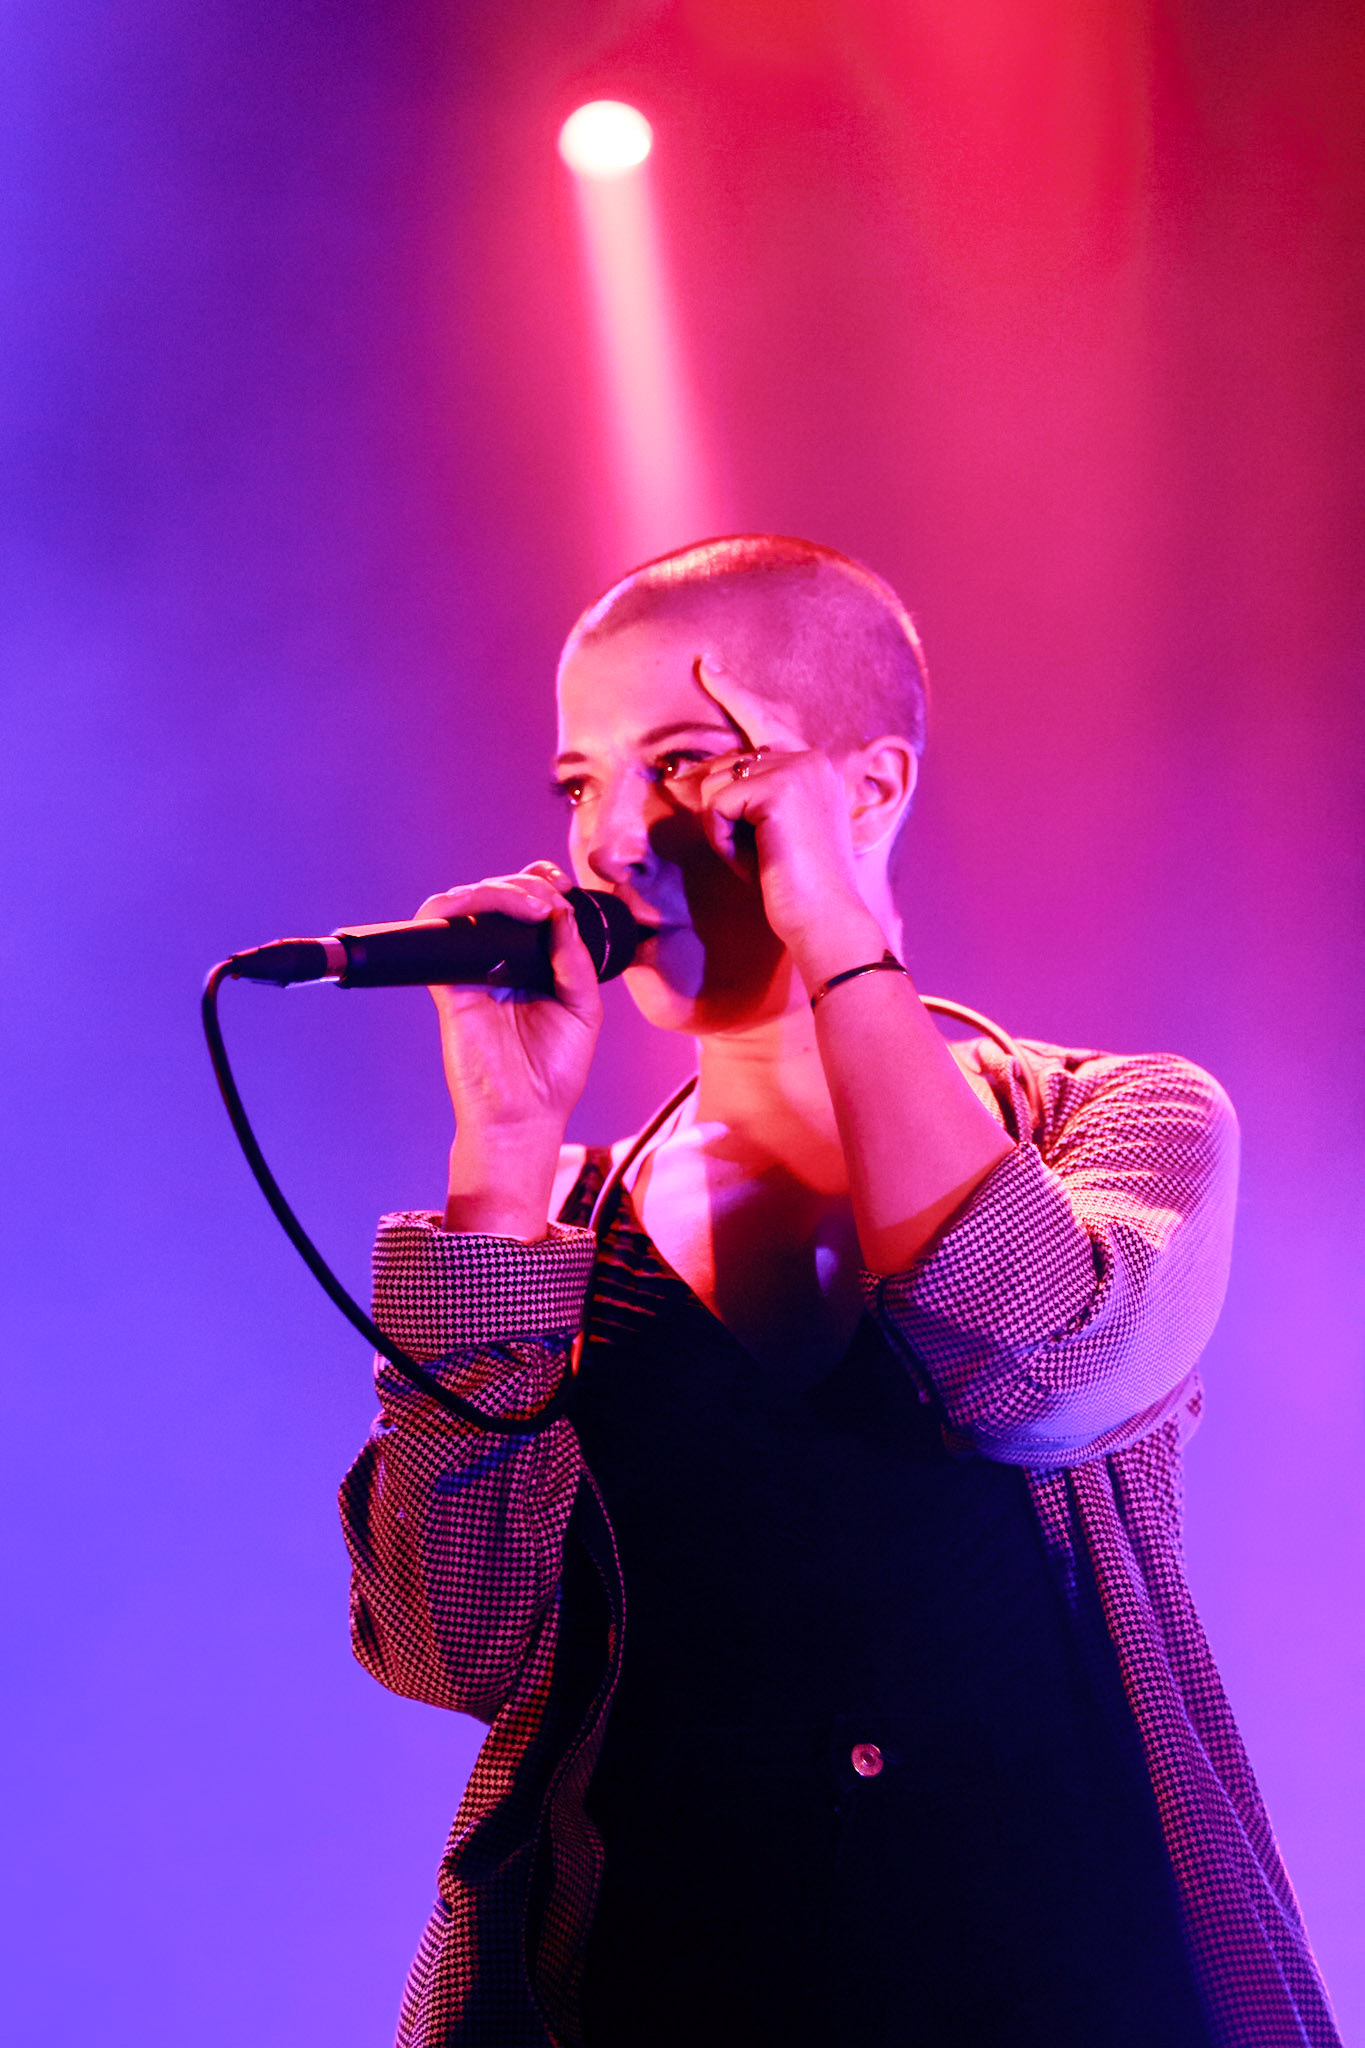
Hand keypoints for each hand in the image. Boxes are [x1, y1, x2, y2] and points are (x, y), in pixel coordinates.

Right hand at [418, 863, 601, 1234]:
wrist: (525, 1114)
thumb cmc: (553, 1070)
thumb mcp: (583, 1007)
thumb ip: (575, 959)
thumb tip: (560, 913)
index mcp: (525, 963)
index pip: (521, 903)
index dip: (536, 880)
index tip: (563, 884)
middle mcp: (493, 961)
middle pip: (494, 895)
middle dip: (525, 885)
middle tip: (551, 900)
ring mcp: (467, 970)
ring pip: (465, 903)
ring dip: (500, 891)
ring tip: (536, 907)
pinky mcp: (447, 984)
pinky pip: (438, 932)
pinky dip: (463, 909)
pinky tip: (507, 918)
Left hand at [688, 664, 888, 982]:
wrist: (823, 919)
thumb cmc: (793, 886)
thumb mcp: (763, 831)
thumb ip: (739, 796)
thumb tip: (682, 774)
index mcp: (816, 765)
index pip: (764, 720)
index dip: (731, 691)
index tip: (705, 663)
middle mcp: (811, 757)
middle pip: (726, 765)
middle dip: (720, 814)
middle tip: (758, 854)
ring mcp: (797, 767)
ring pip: (716, 787)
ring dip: (724, 831)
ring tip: (761, 859)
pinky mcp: (778, 787)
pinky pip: (716, 806)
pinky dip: (725, 840)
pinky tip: (756, 859)